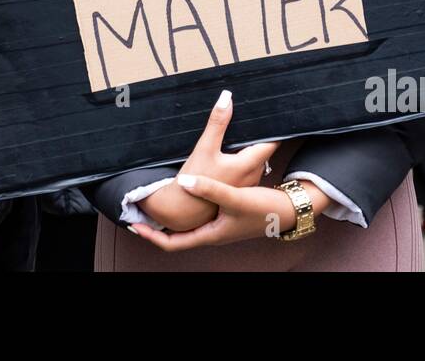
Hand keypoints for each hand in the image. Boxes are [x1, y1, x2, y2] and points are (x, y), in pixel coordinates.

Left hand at [131, 175, 325, 250]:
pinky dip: (187, 205)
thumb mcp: (234, 197)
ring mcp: (219, 224)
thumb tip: (183, 181)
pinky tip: (185, 189)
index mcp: (210, 235)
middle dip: (157, 227)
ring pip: (188, 224)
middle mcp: (212, 232)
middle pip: (177, 235)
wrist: (288, 210)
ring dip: (171, 217)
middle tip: (140, 214)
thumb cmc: (262, 209)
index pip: (173, 244)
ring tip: (155, 203)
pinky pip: (199, 213)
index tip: (135, 226)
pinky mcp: (225, 213)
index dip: (152, 236)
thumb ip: (209, 189)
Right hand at [138, 91, 278, 231]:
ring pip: (254, 161)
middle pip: (263, 151)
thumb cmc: (195, 180)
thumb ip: (217, 122)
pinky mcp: (237, 191)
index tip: (275, 116)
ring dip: (250, 149)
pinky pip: (246, 170)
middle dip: (259, 137)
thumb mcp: (205, 147)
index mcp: (248, 164)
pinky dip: (242, 160)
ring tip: (242, 134)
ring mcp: (245, 186)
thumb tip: (226, 97)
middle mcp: (252, 176)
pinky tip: (229, 154)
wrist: (182, 210)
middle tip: (254, 120)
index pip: (272, 143)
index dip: (275, 129)